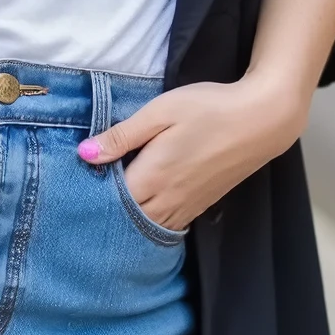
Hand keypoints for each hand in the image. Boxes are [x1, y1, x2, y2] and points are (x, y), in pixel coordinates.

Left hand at [78, 72, 309, 232]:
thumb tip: (84, 153)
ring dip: (127, 221)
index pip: (107, 200)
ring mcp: (187, 206)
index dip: (88, 195)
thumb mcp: (160, 111)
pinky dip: (149, 221)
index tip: (73, 186)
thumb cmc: (209, 108)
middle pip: (125, 220)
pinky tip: (141, 209)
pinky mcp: (202, 205)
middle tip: (84, 199)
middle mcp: (167, 200)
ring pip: (146, 226)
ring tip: (108, 206)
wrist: (262, 119)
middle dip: (104, 213)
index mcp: (152, 176)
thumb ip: (122, 135)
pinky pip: (168, 224)